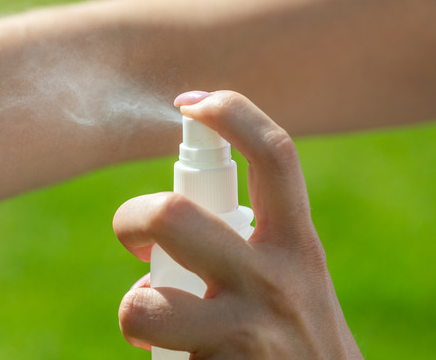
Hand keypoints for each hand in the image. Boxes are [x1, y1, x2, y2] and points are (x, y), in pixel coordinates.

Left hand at [114, 91, 361, 358]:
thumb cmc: (302, 343)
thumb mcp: (296, 283)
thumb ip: (257, 245)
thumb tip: (181, 214)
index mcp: (298, 247)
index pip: (274, 156)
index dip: (232, 114)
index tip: (191, 102)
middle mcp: (277, 282)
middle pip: (174, 217)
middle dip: (133, 216)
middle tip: (135, 237)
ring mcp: (246, 335)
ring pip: (142, 305)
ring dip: (135, 310)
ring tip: (151, 320)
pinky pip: (154, 355)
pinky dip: (155, 356)